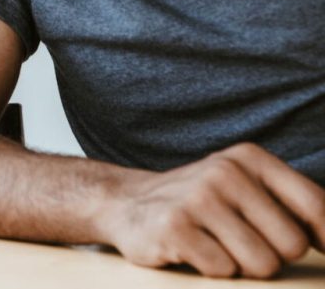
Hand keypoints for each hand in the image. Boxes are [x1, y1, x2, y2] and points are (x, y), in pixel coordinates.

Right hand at [100, 143, 324, 277]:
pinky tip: (191, 250)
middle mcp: (226, 172)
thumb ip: (291, 206)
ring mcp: (199, 198)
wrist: (124, 202)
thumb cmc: (200, 203)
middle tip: (239, 242)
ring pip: (261, 263)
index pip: (316, 206)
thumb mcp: (243, 187)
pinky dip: (211, 269)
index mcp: (250, 159)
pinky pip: (223, 270)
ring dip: (241, 266)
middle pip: (291, 245)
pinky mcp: (175, 227)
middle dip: (272, 256)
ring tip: (215, 246)